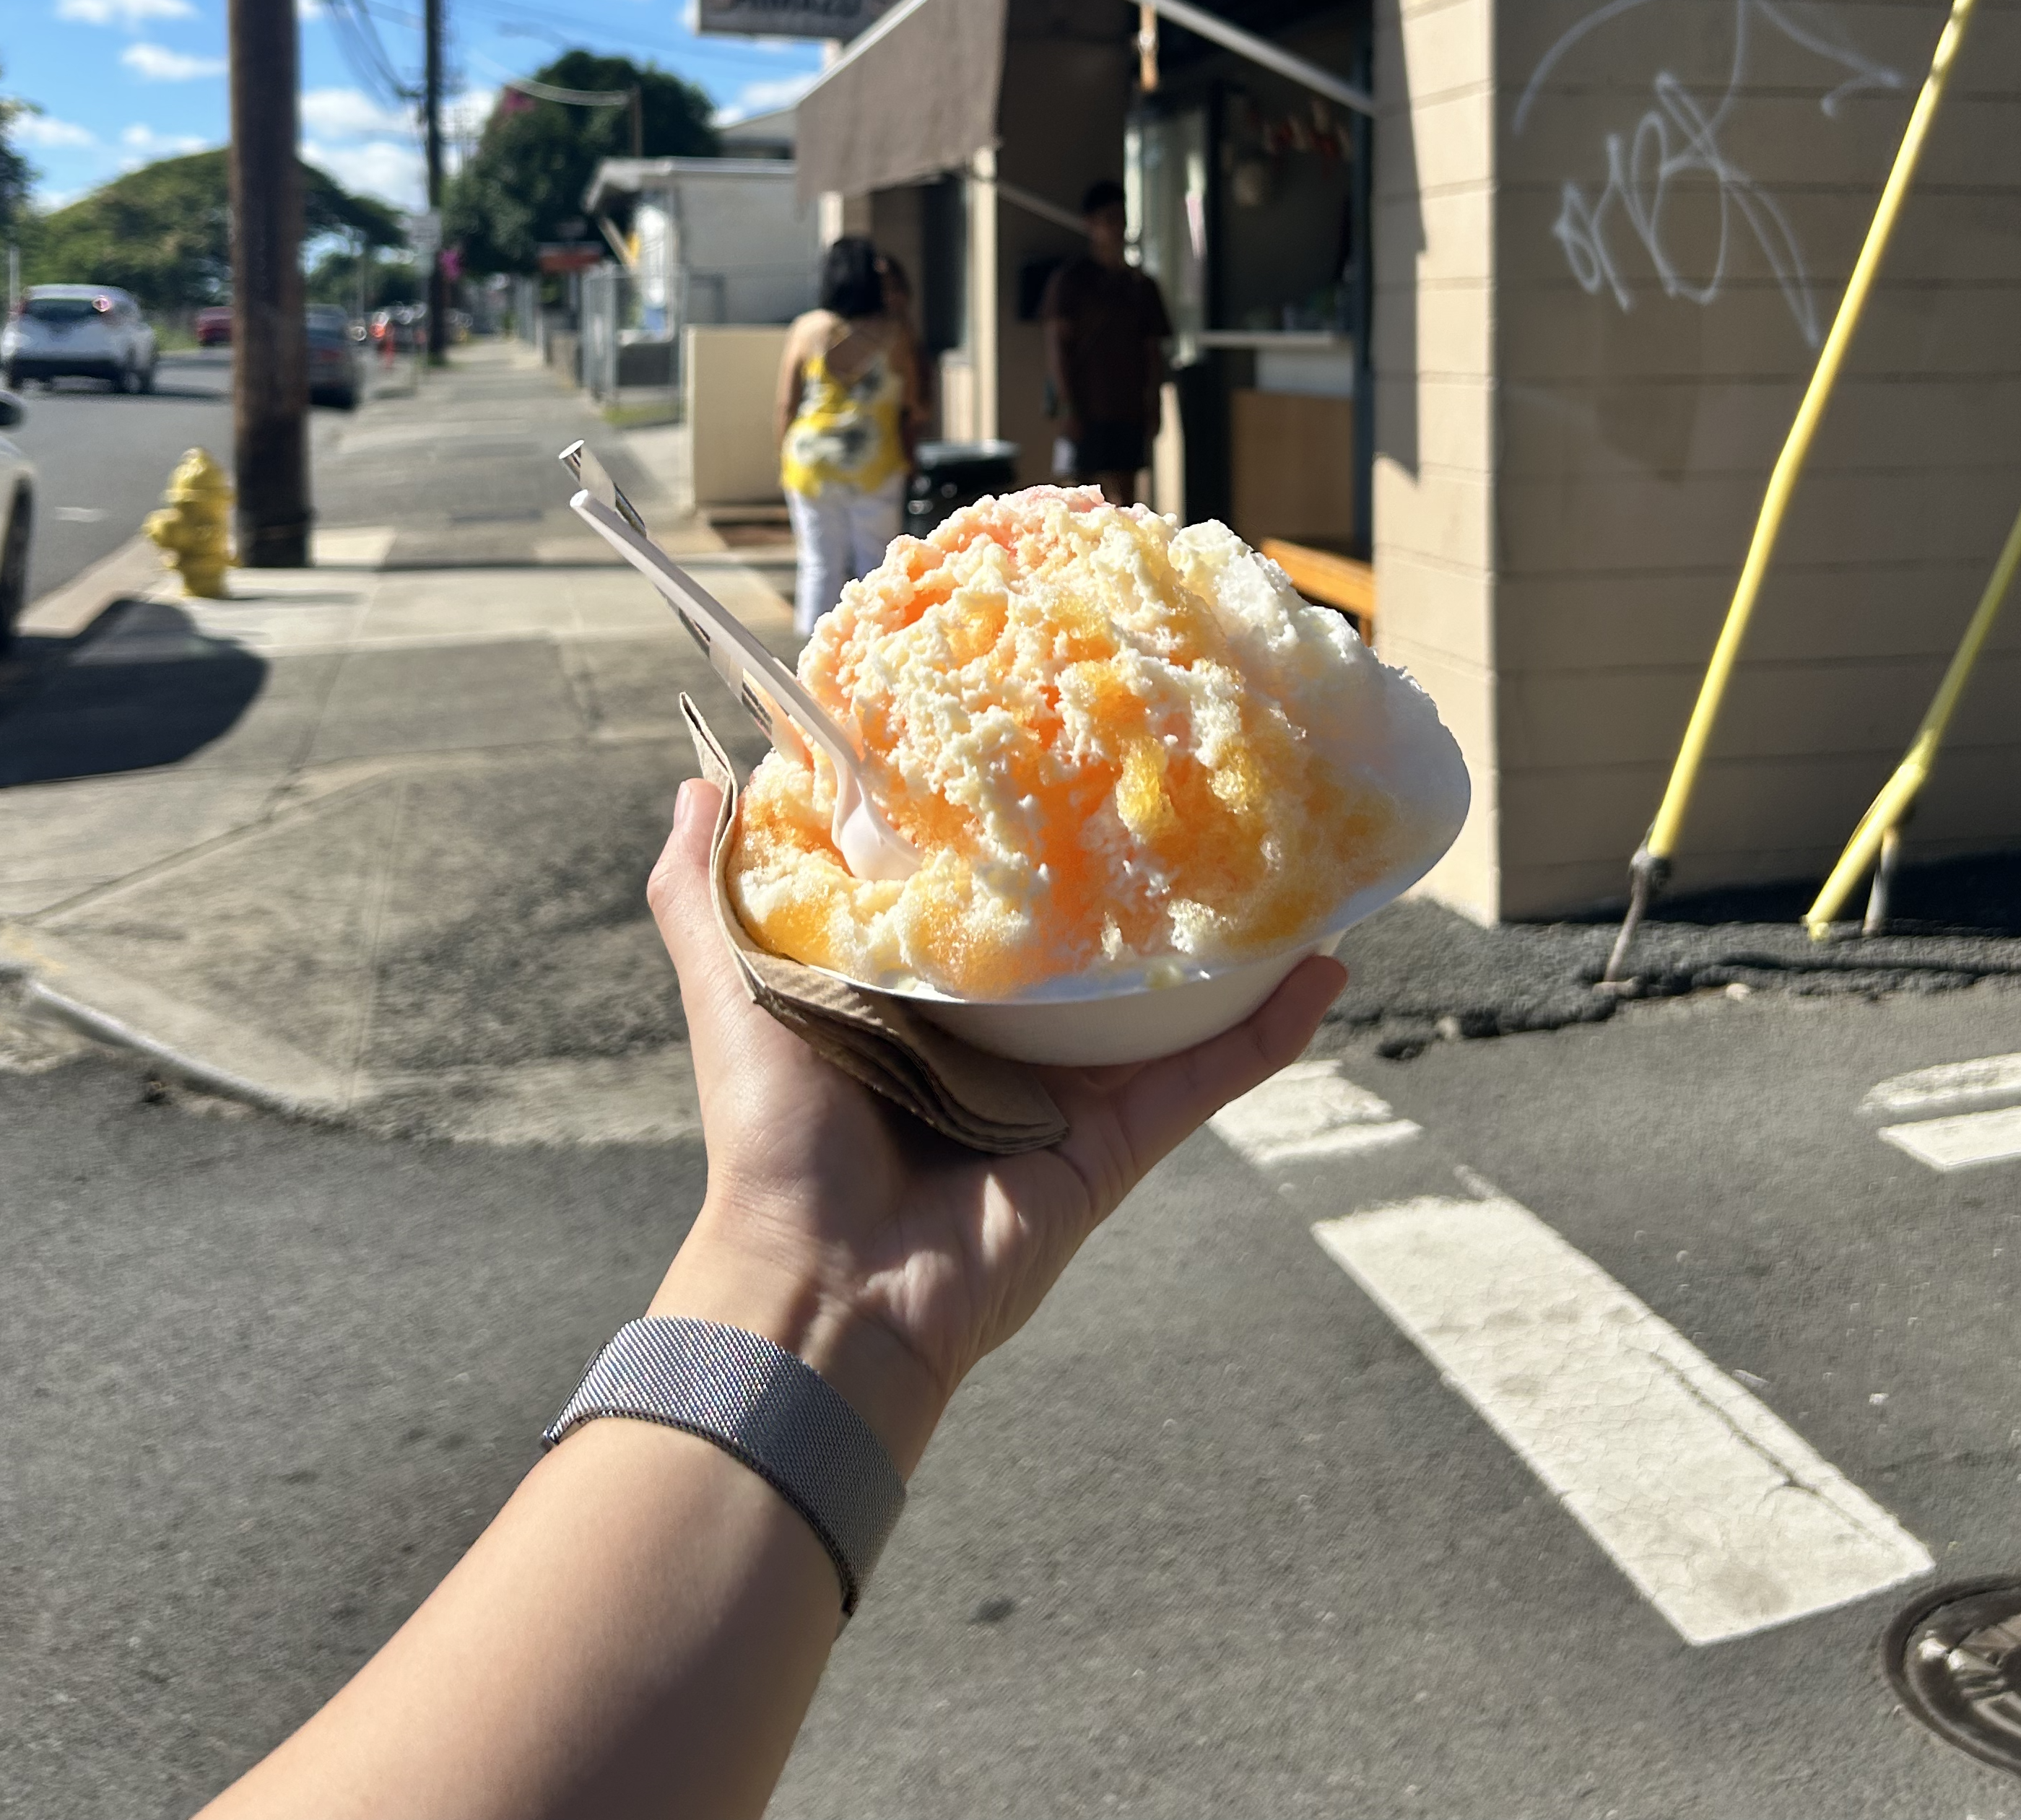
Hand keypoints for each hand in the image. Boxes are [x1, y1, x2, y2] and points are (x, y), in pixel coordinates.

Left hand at [646, 781, 1344, 1470]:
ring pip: (1164, 999)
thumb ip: (704, 891)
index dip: (1009, 824)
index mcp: (913, 993)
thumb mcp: (728, 986)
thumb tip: (696, 776)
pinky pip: (1209, 1075)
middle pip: (1082, 943)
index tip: (1053, 735)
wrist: (821, 1285)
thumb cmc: (772, 1134)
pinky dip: (1270, 1027)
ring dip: (1229, 938)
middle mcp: (997, 1038)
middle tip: (1185, 774)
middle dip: (1133, 872)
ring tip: (1286, 855)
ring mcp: (1066, 1094)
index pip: (974, 893)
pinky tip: (1325, 962)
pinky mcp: (1117, 1145)